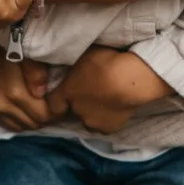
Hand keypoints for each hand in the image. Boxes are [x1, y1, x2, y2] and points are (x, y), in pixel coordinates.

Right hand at [0, 40, 57, 133]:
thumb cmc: (6, 44)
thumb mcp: (26, 53)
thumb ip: (37, 73)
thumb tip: (42, 94)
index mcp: (13, 92)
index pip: (42, 116)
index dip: (56, 113)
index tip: (63, 106)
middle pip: (30, 124)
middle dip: (45, 119)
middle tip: (54, 109)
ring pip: (17, 127)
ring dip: (30, 121)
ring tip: (40, 110)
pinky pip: (3, 123)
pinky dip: (16, 120)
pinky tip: (23, 110)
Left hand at [47, 47, 172, 135]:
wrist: (129, 80)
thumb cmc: (107, 61)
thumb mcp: (86, 54)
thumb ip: (76, 64)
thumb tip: (73, 66)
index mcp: (66, 91)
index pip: (54, 103)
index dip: (60, 98)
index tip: (67, 91)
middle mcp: (75, 110)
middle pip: (74, 109)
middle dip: (80, 101)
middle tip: (94, 89)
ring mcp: (91, 122)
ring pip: (89, 118)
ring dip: (94, 111)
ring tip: (107, 98)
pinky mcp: (107, 129)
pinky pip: (104, 125)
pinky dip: (108, 118)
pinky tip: (116, 106)